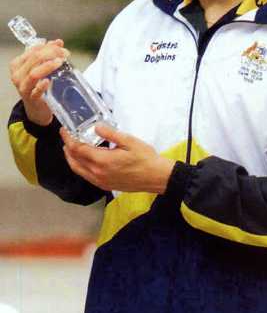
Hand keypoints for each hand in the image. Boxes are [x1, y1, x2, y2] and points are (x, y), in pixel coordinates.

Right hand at [9, 39, 69, 125]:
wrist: (36, 109)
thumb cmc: (37, 86)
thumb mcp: (40, 69)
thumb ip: (47, 55)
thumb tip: (58, 42)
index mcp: (18, 64)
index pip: (33, 50)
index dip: (48, 46)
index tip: (60, 45)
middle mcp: (18, 75)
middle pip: (34, 59)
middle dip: (51, 53)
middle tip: (64, 54)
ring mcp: (23, 88)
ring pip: (34, 73)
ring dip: (48, 66)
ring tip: (60, 62)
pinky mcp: (32, 99)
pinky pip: (35, 91)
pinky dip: (42, 86)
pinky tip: (48, 81)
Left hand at [60, 124, 174, 193]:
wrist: (156, 177)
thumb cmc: (145, 158)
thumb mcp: (129, 141)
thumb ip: (110, 134)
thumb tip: (96, 127)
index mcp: (103, 161)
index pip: (78, 149)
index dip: (69, 139)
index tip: (65, 130)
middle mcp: (98, 173)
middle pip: (74, 160)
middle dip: (68, 148)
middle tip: (66, 137)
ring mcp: (101, 181)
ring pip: (78, 170)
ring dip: (71, 158)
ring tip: (70, 148)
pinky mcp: (105, 185)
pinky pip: (86, 176)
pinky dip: (80, 167)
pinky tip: (83, 161)